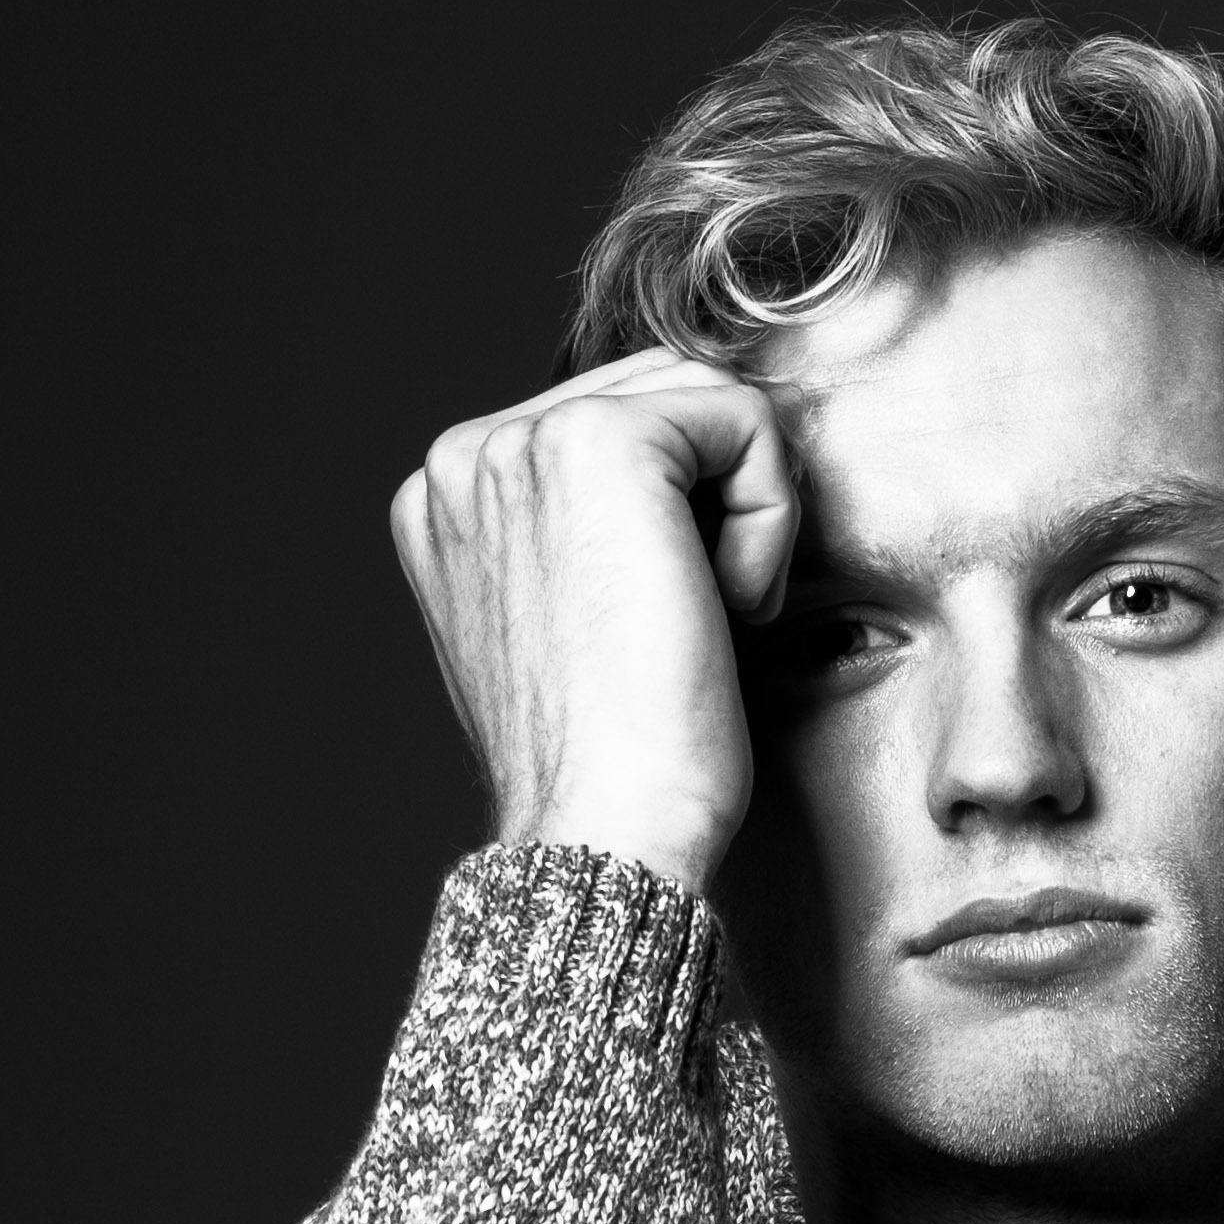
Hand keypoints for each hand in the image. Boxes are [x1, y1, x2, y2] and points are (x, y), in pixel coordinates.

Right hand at [390, 347, 797, 894]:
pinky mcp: (599, 442)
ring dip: (745, 511)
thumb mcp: (582, 622)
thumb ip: (592, 531)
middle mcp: (465, 457)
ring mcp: (518, 440)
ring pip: (707, 399)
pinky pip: (748, 419)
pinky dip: (772, 517)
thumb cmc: (618, 761)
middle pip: (661, 394)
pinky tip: (730, 604)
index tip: (658, 626)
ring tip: (709, 615)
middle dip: (715, 501)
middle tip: (698, 623)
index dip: (682, 515)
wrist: (607, 829)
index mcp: (451, 501)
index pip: (614, 426)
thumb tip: (696, 472)